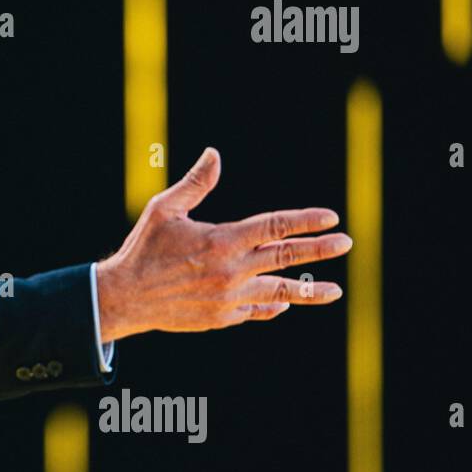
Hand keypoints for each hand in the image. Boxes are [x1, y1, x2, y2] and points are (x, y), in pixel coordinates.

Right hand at [95, 147, 350, 341]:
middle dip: (319, 249)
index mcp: (222, 240)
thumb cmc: (143, 249)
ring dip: (310, 291)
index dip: (305, 220)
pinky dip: (273, 305)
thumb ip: (195, 184)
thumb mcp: (164, 210)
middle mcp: (231, 270)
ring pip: (280, 292)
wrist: (125, 298)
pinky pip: (257, 310)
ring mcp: (230, 297)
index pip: (274, 226)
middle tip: (346, 242)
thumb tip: (215, 154)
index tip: (330, 217)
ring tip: (336, 290)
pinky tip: (285, 302)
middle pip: (286, 257)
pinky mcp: (223, 317)